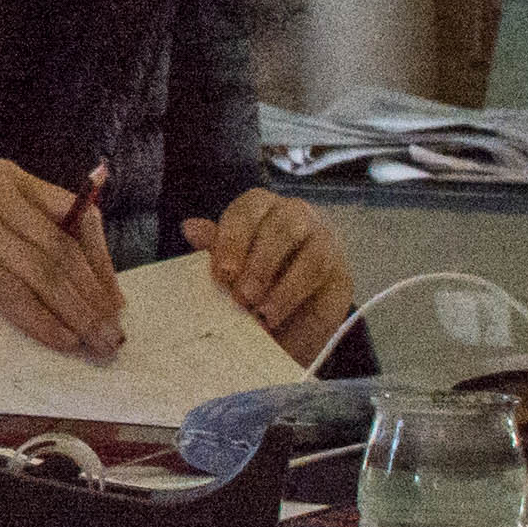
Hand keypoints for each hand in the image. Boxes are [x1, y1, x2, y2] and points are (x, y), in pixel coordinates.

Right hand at [0, 156, 119, 352]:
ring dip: (77, 315)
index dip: (101, 261)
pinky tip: (59, 343)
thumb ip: (19, 249)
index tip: (115, 300)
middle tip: (114, 334)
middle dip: (94, 296)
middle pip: (62, 246)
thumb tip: (81, 294)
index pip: (73, 214)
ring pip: (43, 271)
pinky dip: (42, 322)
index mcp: (2, 176)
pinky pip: (12, 293)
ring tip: (96, 345)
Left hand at [181, 189, 354, 359]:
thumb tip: (190, 227)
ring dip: (280, 282)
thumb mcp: (231, 269)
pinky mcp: (337, 264)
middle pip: (279, 224)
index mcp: (259, 208)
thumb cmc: (254, 284)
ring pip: (305, 247)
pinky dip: (293, 294)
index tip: (221, 274)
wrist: (292, 318)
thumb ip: (217, 249)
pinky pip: (319, 271)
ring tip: (259, 311)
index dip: (232, 240)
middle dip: (257, 261)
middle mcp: (292, 214)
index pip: (246, 210)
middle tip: (241, 296)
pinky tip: (274, 314)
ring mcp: (320, 236)